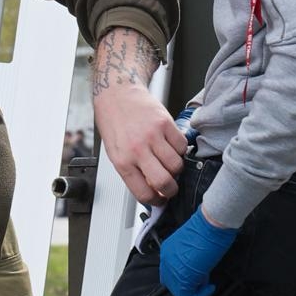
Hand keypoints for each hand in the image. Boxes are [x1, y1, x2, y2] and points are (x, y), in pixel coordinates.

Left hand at [93, 85, 188, 206]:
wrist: (116, 93)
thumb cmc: (114, 123)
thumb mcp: (115, 153)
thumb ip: (132, 172)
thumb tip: (151, 190)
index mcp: (122, 161)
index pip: (144, 193)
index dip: (156, 201)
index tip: (160, 200)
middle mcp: (137, 150)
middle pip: (165, 182)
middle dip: (171, 190)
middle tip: (170, 187)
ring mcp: (153, 136)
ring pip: (177, 165)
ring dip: (176, 168)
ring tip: (168, 162)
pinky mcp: (165, 123)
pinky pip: (182, 146)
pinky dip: (180, 149)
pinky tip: (171, 145)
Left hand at [155, 206, 235, 295]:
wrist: (212, 224)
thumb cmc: (208, 228)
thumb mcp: (196, 246)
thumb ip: (192, 261)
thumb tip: (199, 274)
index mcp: (168, 250)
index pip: (170, 272)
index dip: (185, 278)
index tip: (199, 277)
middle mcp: (167, 259)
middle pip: (171, 284)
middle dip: (188, 286)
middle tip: (202, 283)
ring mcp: (173, 268)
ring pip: (178, 291)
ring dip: (194, 291)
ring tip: (206, 284)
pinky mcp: (182, 276)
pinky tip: (209, 288)